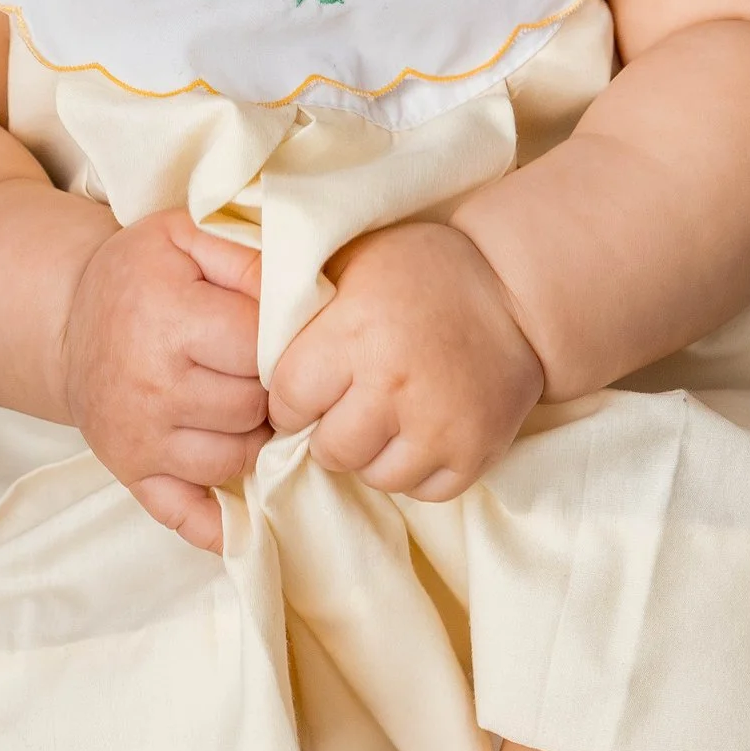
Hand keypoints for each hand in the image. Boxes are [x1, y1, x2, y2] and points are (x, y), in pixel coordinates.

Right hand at [65, 209, 267, 550]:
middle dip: (271, 390)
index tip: (281, 332)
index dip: (284, 342)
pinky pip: (188, 515)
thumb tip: (300, 295)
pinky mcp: (131, 472)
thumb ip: (245, 254)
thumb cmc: (140, 275)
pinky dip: (223, 523)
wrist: (68, 318)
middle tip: (266, 372)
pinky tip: (249, 512)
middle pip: (254, 406)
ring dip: (255, 437)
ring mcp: (139, 438)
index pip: (262, 348)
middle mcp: (151, 386)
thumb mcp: (184, 235)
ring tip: (249, 408)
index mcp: (168, 320)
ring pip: (238, 457)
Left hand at [267, 222, 543, 502]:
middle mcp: (393, 386)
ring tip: (386, 419)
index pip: (288, 400)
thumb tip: (233, 317)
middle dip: (330, 431)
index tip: (309, 388)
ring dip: (372, 455)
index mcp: (354, 335)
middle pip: (329, 449)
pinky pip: (422, 490)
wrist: (515, 289)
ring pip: (374, 476)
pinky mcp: (474, 453)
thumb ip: (297, 295)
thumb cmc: (424, 271)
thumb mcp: (354, 259)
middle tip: (349, 406)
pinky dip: (415, 470)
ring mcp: (438, 426)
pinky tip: (419, 433)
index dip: (292, 398)